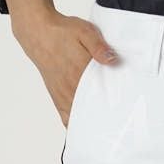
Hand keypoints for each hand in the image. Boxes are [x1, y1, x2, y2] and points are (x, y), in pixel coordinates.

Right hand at [5, 0, 117, 125]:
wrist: (38, 32)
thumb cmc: (61, 32)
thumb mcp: (84, 31)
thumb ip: (99, 46)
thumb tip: (112, 60)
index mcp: (80, 73)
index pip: (102, 95)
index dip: (114, 106)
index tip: (125, 113)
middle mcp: (71, 88)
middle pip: (92, 110)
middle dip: (106, 119)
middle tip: (119, 125)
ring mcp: (63, 95)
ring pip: (80, 118)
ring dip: (92, 124)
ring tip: (106, 132)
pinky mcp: (57, 98)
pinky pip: (67, 119)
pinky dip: (76, 126)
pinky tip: (86, 131)